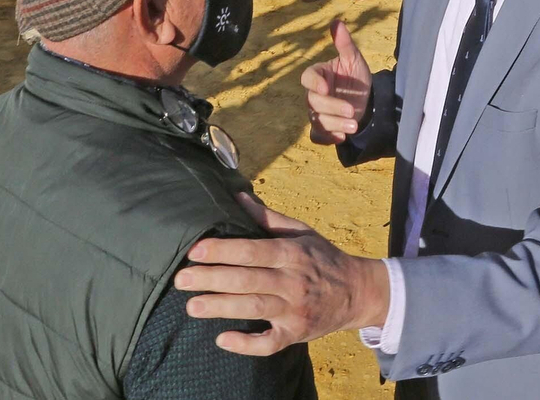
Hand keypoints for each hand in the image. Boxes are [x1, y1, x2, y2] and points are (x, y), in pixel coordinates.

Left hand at [174, 192, 390, 353]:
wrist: (357, 292)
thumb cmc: (321, 257)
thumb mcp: (300, 231)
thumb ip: (267, 217)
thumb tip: (237, 195)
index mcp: (292, 254)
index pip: (253, 251)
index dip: (223, 251)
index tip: (195, 251)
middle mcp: (293, 282)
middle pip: (248, 280)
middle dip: (212, 279)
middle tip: (181, 279)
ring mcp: (295, 311)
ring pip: (254, 309)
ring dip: (221, 308)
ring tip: (192, 307)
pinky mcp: (296, 334)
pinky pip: (270, 343)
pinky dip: (247, 344)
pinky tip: (222, 339)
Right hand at [300, 19, 371, 144]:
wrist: (366, 100)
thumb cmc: (355, 77)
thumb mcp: (354, 60)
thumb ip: (345, 44)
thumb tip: (337, 22)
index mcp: (318, 75)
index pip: (307, 78)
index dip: (314, 83)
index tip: (326, 88)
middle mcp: (313, 94)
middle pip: (314, 102)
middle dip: (333, 107)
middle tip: (353, 110)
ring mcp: (317, 113)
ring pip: (317, 120)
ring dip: (335, 124)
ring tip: (354, 125)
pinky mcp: (323, 128)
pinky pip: (318, 136)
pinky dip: (327, 138)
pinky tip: (341, 137)